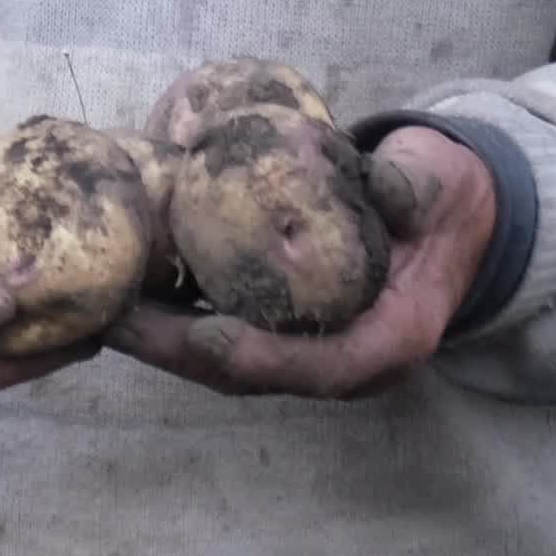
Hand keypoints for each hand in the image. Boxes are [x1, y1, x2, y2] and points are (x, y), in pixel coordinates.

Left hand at [109, 126, 495, 399]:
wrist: (451, 214)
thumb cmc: (442, 199)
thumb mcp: (436, 186)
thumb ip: (406, 189)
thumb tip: (375, 181)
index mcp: (390, 339)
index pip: (321, 366)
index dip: (262, 355)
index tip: (206, 334)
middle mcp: (344, 359)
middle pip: (252, 373)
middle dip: (180, 352)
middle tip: (117, 321)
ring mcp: (311, 347)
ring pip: (227, 359)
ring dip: (164, 339)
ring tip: (104, 309)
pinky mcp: (285, 327)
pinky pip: (224, 329)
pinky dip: (178, 313)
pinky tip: (131, 286)